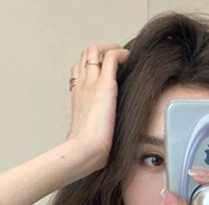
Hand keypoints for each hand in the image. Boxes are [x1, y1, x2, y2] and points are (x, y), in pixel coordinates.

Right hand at [65, 44, 130, 172]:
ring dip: (110, 49)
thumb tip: (105, 134)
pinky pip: (111, 58)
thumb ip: (95, 125)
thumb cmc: (87, 149)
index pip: (79, 69)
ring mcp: (91, 84)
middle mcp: (82, 86)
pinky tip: (130, 60)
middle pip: (85, 55)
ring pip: (94, 50)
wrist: (84, 151)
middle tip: (117, 59)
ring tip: (124, 57)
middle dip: (102, 51)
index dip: (92, 64)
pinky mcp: (104, 87)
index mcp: (78, 96)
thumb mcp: (89, 132)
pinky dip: (121, 54)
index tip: (106, 69)